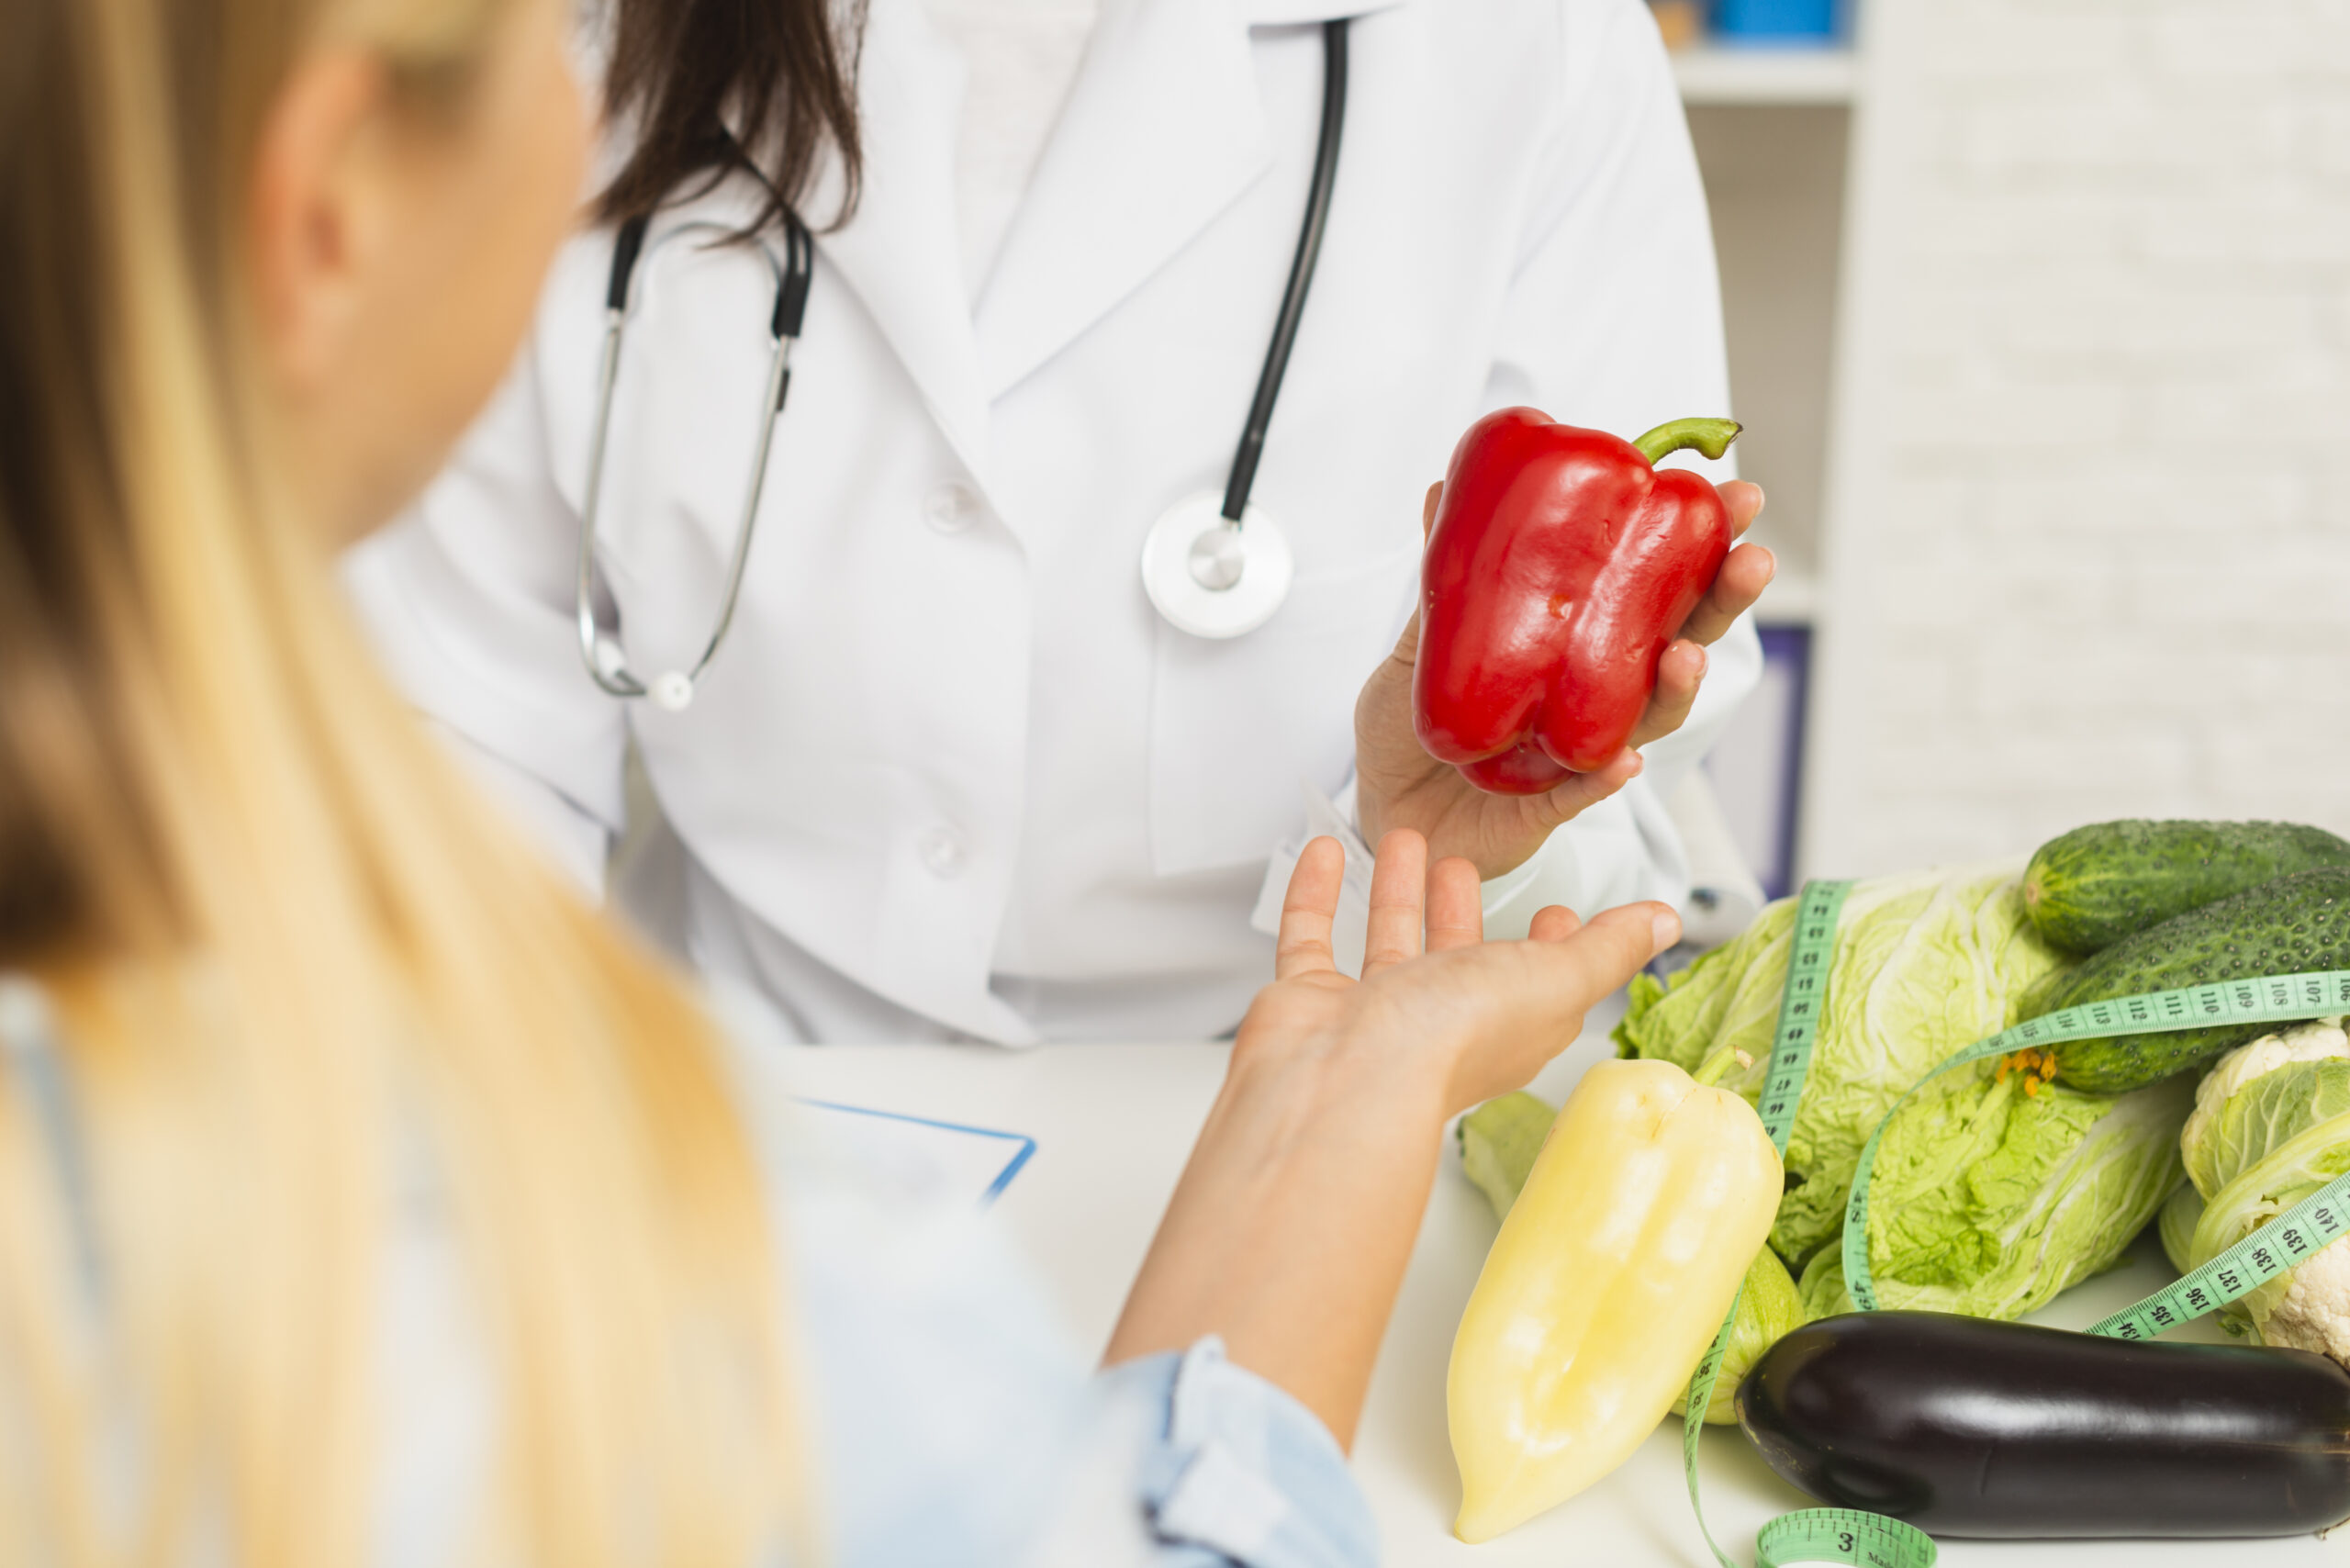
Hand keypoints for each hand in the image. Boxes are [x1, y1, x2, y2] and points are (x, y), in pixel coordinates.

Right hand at [1105, 830, 1675, 1446]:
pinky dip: (1316, 895)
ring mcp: (1372, 1015)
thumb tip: (1661, 923)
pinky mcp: (1312, 1003)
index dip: (1552, 948)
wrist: (1345, 1081)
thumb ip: (1607, 948)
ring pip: (1387, 943)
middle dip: (1463, 909)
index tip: (1556, 914)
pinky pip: (1312, 938)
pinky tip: (1325, 854)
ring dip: (1397, 892)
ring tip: (1402, 839)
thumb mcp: (1556, 979)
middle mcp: (1440, 1022)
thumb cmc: (1449, 1041)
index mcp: (1509, 1023)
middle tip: (1463, 864)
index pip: (1539, 983)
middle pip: (1457, 957)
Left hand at [1354, 479, 1773, 878]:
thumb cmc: (1414, 724)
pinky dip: (1604, 779)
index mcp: (1585, 646)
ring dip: (1677, 689)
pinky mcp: (1549, 806)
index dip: (1704, 548)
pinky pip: (1583, 793)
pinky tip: (1622, 761)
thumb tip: (1446, 489)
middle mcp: (1598, 697)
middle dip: (1722, 602)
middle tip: (1750, 559)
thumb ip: (1446, 578)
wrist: (1379, 809)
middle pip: (1681, 644)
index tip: (1738, 500)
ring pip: (1648, 721)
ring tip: (1687, 655)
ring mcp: (1582, 752)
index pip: (1658, 589)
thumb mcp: (1424, 640)